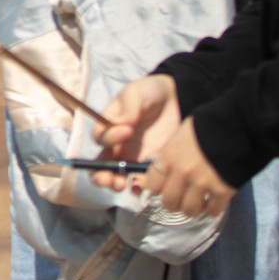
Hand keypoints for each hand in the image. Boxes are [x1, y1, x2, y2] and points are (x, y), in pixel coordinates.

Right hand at [92, 74, 180, 191]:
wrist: (178, 100)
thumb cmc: (152, 92)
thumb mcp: (136, 93)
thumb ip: (128, 108)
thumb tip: (122, 125)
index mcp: (110, 125)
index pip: (100, 137)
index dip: (108, 138)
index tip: (126, 132)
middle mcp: (118, 144)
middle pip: (100, 163)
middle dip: (99, 174)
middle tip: (108, 179)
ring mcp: (133, 156)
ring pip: (116, 176)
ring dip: (114, 184)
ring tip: (121, 185)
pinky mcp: (149, 165)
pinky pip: (139, 180)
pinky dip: (137, 187)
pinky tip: (141, 187)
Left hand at [144, 118, 235, 218]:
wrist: (239, 126)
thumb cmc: (207, 127)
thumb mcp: (181, 135)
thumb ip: (171, 154)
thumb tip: (164, 169)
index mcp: (169, 156)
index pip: (152, 185)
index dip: (158, 189)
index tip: (164, 189)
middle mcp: (181, 172)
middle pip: (169, 202)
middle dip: (174, 204)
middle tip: (181, 200)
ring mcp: (202, 183)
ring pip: (189, 210)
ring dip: (193, 209)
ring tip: (198, 203)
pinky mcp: (222, 191)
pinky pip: (212, 211)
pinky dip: (212, 210)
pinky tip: (214, 203)